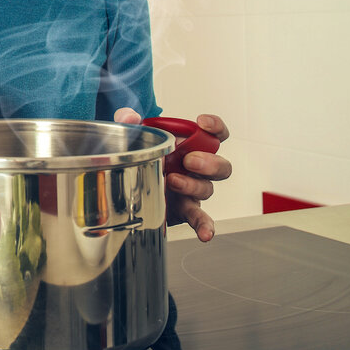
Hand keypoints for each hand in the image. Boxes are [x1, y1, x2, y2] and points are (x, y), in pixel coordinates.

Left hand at [114, 108, 231, 241]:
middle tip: (189, 160)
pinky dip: (205, 226)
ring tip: (173, 181)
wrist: (128, 185)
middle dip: (209, 162)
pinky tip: (205, 234)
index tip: (203, 124)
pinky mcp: (184, 209)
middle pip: (221, 165)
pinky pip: (200, 218)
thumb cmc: (138, 157)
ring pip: (208, 189)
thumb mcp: (131, 137)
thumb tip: (130, 116)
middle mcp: (196, 168)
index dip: (216, 128)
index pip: (215, 136)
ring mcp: (192, 189)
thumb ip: (129, 123)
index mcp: (189, 146)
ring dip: (194, 185)